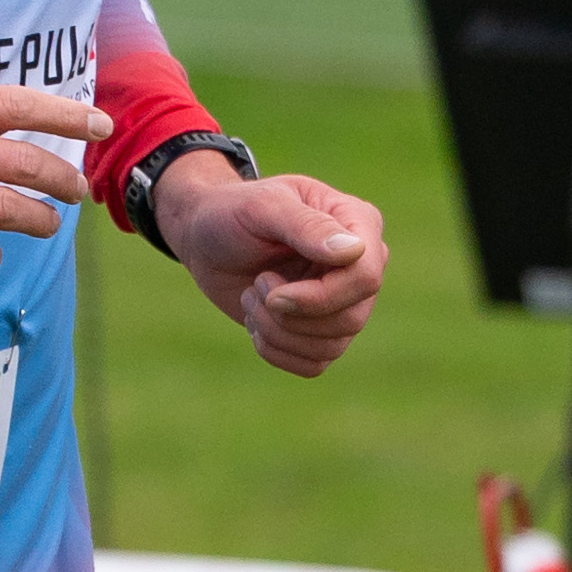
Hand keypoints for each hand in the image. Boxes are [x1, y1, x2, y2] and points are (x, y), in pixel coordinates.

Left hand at [154, 153, 388, 376]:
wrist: (206, 240)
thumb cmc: (233, 213)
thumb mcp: (263, 208)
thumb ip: (308, 226)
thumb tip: (355, 250)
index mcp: (359, 223)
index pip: (365, 277)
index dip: (321, 296)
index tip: (272, 291)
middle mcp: (360, 265)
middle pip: (351, 319)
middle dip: (292, 315)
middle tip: (256, 285)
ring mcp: (344, 301)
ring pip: (331, 347)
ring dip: (277, 331)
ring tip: (252, 297)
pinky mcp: (322, 331)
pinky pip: (314, 364)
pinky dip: (275, 350)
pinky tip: (256, 320)